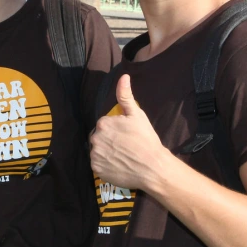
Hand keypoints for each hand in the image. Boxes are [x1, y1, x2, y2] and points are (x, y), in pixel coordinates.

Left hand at [88, 75, 168, 195]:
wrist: (151, 167)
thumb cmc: (145, 139)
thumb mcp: (137, 115)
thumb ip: (125, 96)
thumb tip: (123, 77)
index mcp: (103, 123)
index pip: (105, 125)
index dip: (116, 130)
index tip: (127, 136)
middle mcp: (95, 138)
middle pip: (100, 137)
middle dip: (109, 140)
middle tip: (125, 147)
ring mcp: (94, 155)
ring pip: (98, 151)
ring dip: (106, 152)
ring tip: (122, 156)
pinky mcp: (96, 169)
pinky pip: (98, 164)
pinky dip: (105, 165)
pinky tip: (118, 165)